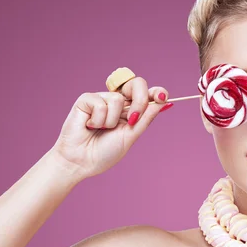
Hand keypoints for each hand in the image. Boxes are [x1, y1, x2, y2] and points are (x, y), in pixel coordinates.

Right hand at [51, 77, 173, 178]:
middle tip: (131, 120)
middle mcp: (118, 102)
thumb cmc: (104, 152)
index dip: (157, 92)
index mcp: (131, 111)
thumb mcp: (130, 136)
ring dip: (111, 121)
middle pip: (137, 84)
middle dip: (139, 101)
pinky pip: (101, 102)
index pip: (147, 94)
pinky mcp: (86, 100)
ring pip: (118, 98)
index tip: (163, 96)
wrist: (81, 162)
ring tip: (101, 130)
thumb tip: (165, 103)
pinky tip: (89, 126)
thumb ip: (146, 118)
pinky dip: (98, 120)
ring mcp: (102, 99)